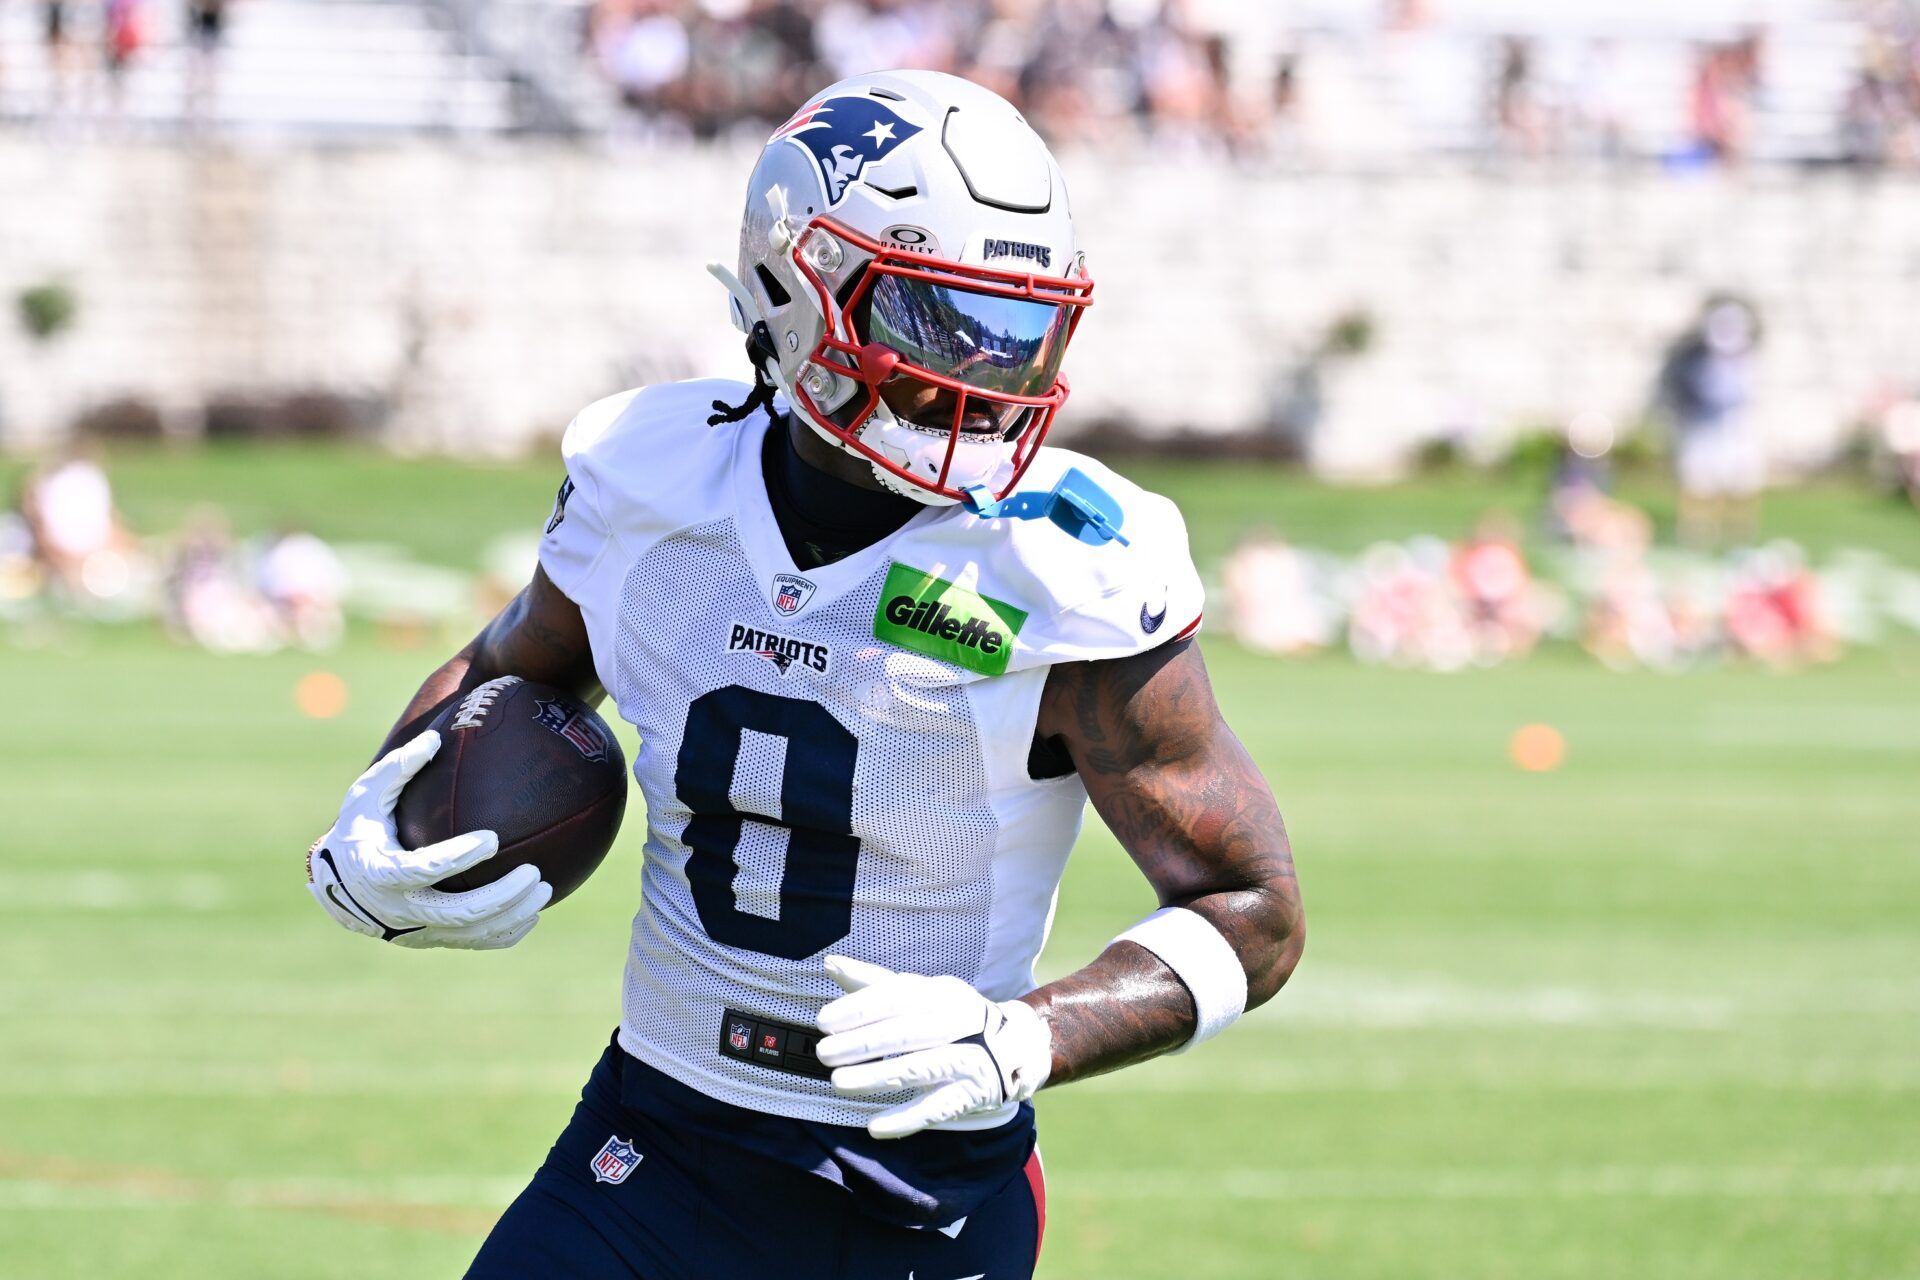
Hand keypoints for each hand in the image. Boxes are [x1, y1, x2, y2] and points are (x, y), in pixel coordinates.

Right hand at [307, 730, 550, 949]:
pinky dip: (504, 934)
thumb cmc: (359, 830)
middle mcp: (399, 909)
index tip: (492, 838)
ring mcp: (416, 930)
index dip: (457, 858)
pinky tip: (533, 915)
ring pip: (470, 932)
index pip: (423, 870)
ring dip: (511, 915)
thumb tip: (435, 738)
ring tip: (546, 889)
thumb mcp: (366, 796)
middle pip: (457, 912)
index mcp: (381, 872)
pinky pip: (472, 944)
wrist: (337, 883)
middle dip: (501, 896)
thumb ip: (397, 768)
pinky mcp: (430, 939)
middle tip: (535, 872)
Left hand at [815, 955, 1051, 1139]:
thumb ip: (874, 982)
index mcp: (941, 993)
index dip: (860, 1009)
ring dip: (877, 1077)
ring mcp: (968, 1058)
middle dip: (862, 1043)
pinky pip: (937, 1108)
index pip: (898, 997)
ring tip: (839, 1082)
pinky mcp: (972, 1094)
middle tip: (824, 1054)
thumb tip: (831, 964)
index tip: (824, 1021)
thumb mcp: (920, 994)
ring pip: (919, 1068)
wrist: (1016, 1046)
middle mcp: (959, 1022)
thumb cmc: (951, 1017)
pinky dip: (906, 1118)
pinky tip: (875, 1127)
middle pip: (907, 1032)